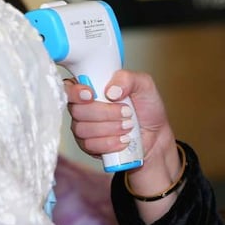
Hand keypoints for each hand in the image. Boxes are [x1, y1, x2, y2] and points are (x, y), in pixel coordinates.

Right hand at [66, 70, 181, 222]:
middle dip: (105, 113)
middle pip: (77, 110)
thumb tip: (110, 90)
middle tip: (127, 112)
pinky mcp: (88, 146)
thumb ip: (128, 79)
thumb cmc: (146, 108)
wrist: (155, 135)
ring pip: (83, 129)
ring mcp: (83, 127)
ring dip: (110, 128)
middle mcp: (83, 107)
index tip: (91, 94)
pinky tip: (123, 139)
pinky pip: (90, 145)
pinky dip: (110, 142)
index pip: (68, 86)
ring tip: (128, 126)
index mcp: (91, 87)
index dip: (75, 92)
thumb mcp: (144, 85)